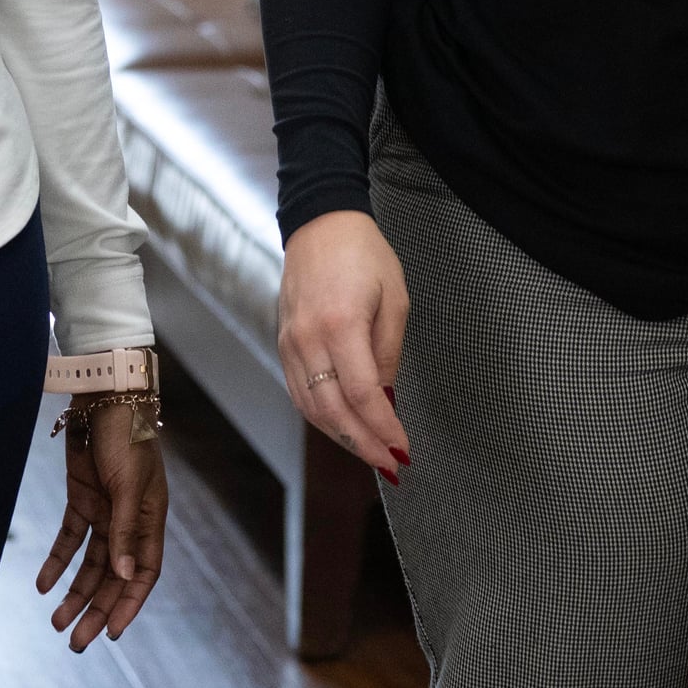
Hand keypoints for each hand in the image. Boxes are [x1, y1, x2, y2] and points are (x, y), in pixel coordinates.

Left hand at [35, 402, 169, 649]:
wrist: (103, 396)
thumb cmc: (127, 436)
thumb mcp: (129, 484)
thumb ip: (126, 529)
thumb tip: (125, 575)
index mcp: (151, 520)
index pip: (143, 574)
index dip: (128, 604)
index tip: (110, 632)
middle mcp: (130, 522)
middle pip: (113, 576)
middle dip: (96, 609)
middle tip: (75, 642)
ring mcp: (106, 511)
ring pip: (90, 564)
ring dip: (74, 592)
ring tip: (56, 622)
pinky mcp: (83, 499)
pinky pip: (70, 538)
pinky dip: (57, 561)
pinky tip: (42, 584)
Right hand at [275, 211, 411, 479]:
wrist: (320, 222)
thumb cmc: (364, 254)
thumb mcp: (394, 301)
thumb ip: (388, 354)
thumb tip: (386, 400)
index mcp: (340, 325)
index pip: (363, 395)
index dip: (384, 429)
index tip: (403, 450)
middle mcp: (308, 339)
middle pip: (332, 411)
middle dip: (363, 445)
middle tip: (390, 465)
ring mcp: (290, 342)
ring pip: (311, 408)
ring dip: (341, 437)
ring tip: (370, 453)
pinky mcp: (284, 343)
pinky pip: (299, 392)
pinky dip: (322, 416)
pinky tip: (344, 426)